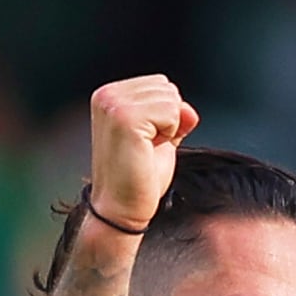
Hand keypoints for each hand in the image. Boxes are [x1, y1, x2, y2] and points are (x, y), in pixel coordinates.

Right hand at [90, 76, 195, 231]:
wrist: (121, 210)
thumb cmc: (138, 178)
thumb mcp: (160, 139)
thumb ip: (173, 117)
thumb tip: (189, 110)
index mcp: (109, 95)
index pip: (160, 85)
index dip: (166, 116)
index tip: (146, 141)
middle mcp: (107, 95)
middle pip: (166, 87)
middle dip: (168, 119)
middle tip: (147, 148)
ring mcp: (114, 104)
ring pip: (170, 98)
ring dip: (169, 127)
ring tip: (146, 150)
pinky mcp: (125, 117)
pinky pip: (171, 111)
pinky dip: (169, 133)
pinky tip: (149, 150)